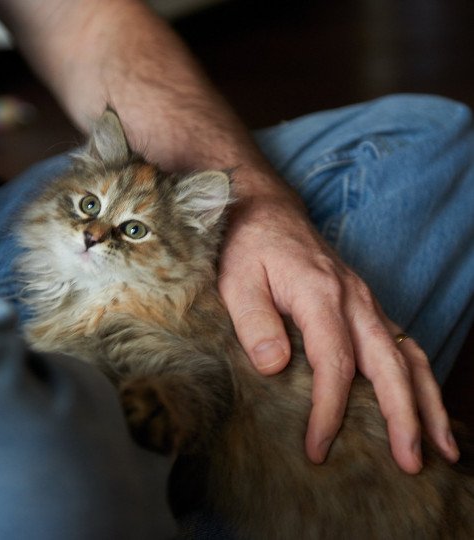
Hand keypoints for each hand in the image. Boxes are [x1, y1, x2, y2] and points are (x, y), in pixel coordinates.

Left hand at [218, 180, 459, 472]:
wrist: (266, 212)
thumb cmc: (247, 247)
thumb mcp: (236, 281)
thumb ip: (255, 321)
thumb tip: (275, 366)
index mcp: (320, 293)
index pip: (335, 362)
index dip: (330, 410)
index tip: (318, 447)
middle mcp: (353, 298)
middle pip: (390, 363)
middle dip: (404, 416)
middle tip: (410, 463)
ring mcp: (364, 300)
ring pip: (408, 354)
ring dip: (427, 400)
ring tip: (442, 445)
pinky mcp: (364, 304)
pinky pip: (401, 343)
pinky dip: (418, 377)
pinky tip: (423, 402)